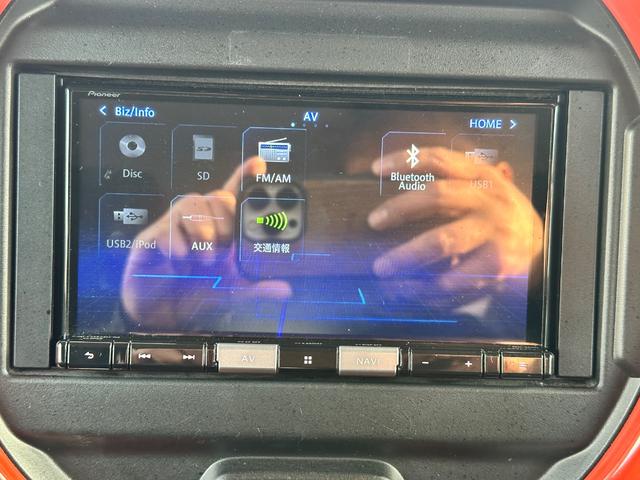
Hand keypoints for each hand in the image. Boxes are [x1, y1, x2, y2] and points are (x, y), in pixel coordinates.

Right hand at [121, 156, 290, 330]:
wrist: (162, 312)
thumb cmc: (197, 291)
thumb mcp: (232, 291)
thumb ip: (257, 287)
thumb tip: (286, 290)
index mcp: (220, 227)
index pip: (233, 195)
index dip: (245, 176)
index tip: (259, 164)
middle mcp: (199, 219)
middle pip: (218, 197)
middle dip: (226, 222)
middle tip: (222, 250)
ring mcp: (175, 225)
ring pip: (192, 202)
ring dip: (203, 230)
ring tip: (203, 258)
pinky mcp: (151, 237)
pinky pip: (166, 227)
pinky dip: (177, 245)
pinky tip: (180, 260)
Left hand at [368, 147, 542, 291]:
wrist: (540, 244)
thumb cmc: (497, 216)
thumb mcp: (480, 190)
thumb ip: (447, 186)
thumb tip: (393, 201)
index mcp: (479, 175)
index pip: (440, 159)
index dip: (406, 160)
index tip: (376, 168)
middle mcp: (488, 198)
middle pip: (437, 196)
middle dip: (400, 209)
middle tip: (374, 222)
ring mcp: (494, 231)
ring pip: (443, 240)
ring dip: (408, 254)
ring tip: (382, 267)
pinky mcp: (498, 263)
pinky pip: (456, 276)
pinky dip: (429, 286)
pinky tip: (410, 290)